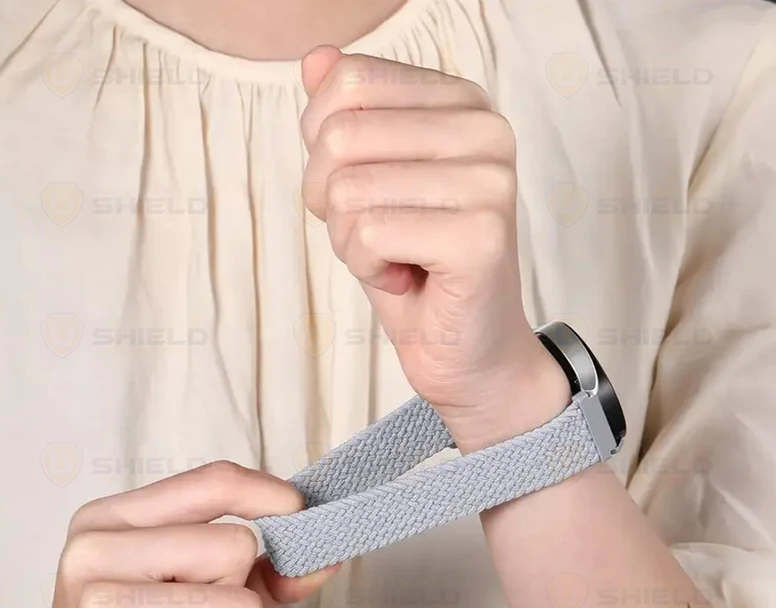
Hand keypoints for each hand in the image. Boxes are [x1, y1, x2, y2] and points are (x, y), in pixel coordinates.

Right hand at [0, 462, 335, 607]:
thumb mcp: (187, 599)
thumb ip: (254, 573)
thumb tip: (324, 557)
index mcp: (109, 522)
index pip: (213, 481)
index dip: (270, 495)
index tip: (299, 512)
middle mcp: (97, 553)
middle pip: (237, 545)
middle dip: (235, 598)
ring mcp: (103, 606)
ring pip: (241, 606)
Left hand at [300, 47, 569, 450]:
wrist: (467, 350)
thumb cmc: (417, 267)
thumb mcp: (369, 184)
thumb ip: (348, 119)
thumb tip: (315, 58)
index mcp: (461, 102)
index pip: (348, 80)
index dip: (322, 148)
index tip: (360, 191)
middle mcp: (486, 129)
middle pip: (339, 137)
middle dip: (330, 201)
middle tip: (374, 235)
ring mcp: (490, 181)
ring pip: (349, 190)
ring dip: (350, 242)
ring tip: (395, 258)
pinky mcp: (482, 235)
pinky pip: (369, 235)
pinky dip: (368, 270)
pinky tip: (407, 279)